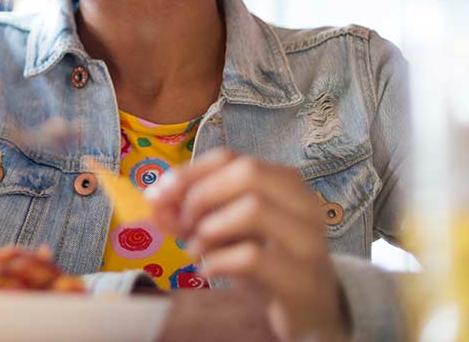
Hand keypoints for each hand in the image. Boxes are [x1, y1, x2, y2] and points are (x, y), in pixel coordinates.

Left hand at [148, 149, 349, 341]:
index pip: (230, 157)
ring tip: (195, 250)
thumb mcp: (226, 233)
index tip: (157, 195)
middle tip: (184, 226)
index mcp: (284, 183)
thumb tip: (154, 202)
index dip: (188, 172)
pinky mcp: (303, 278)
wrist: (314, 312)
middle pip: (247, 172)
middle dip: (201, 196)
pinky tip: (209, 271)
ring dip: (210, 228)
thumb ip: (190, 215)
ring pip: (254, 208)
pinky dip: (218, 261)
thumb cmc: (267, 264)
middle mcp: (303, 203)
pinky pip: (253, 257)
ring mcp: (308, 240)